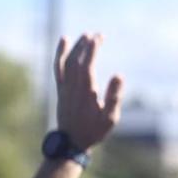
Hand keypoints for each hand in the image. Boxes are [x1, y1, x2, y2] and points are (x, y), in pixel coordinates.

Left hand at [55, 33, 123, 151]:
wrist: (71, 143)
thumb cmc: (94, 131)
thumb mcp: (110, 118)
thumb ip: (114, 97)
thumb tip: (119, 75)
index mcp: (86, 93)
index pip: (87, 65)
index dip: (92, 50)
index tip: (99, 37)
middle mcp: (73, 87)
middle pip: (77, 60)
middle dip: (86, 45)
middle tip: (98, 35)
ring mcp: (65, 88)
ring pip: (67, 62)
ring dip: (75, 47)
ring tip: (84, 35)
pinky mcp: (61, 89)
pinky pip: (58, 67)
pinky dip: (60, 53)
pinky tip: (64, 40)